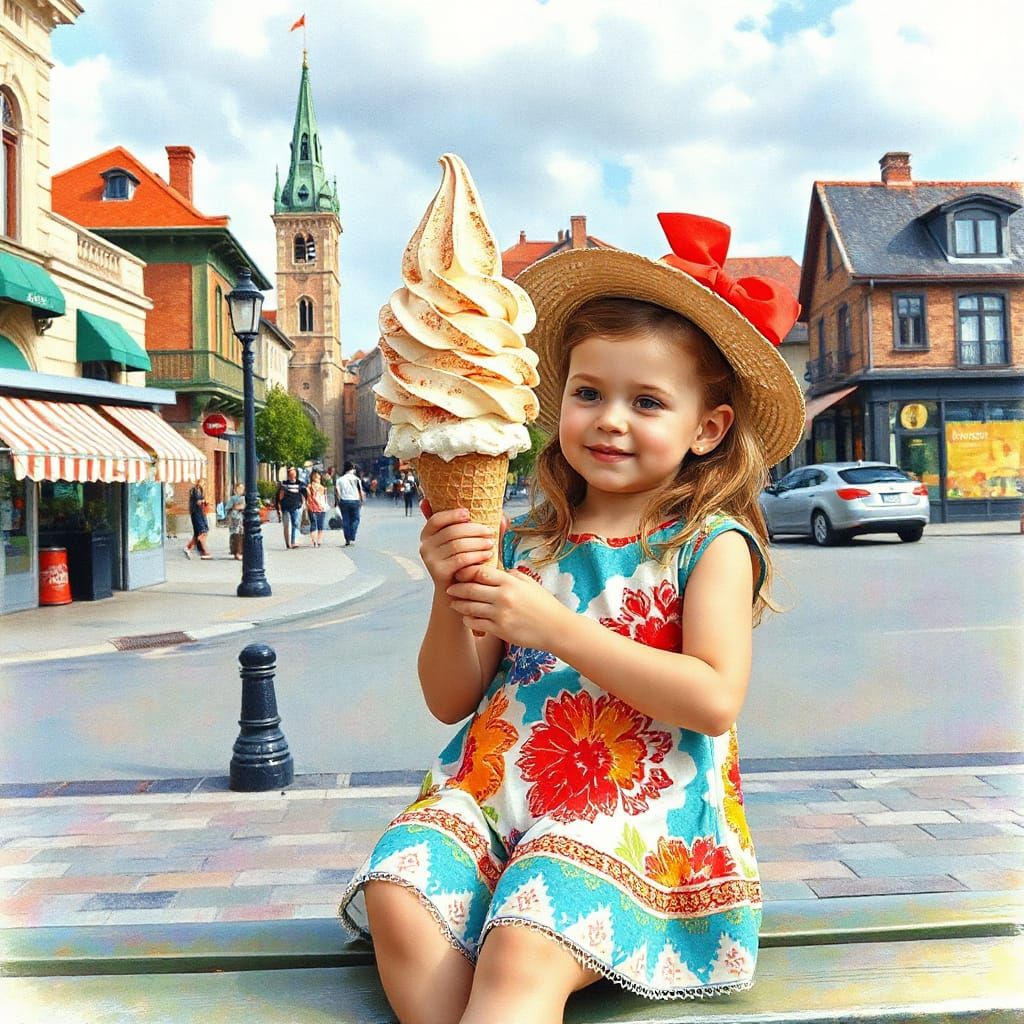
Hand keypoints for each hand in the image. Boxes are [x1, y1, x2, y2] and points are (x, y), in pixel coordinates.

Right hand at [419, 507, 496, 588]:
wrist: (456, 591)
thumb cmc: (463, 563)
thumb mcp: (467, 544)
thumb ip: (480, 531)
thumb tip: (502, 518)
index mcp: (428, 534)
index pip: (436, 519)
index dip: (452, 515)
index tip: (469, 514)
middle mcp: (425, 546)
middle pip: (451, 531)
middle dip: (473, 530)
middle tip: (489, 532)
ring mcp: (430, 559)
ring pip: (457, 545)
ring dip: (477, 543)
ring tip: (490, 543)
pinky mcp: (438, 571)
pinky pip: (460, 559)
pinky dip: (476, 555)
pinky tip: (488, 554)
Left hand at [446, 566, 568, 649]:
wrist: (556, 628)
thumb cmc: (544, 604)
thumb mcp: (530, 583)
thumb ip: (512, 574)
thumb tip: (498, 570)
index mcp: (510, 582)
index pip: (480, 572)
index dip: (466, 572)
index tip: (460, 573)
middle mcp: (503, 596)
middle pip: (471, 589)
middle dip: (457, 588)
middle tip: (449, 588)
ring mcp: (500, 614)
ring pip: (470, 607)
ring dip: (459, 605)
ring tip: (453, 603)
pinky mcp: (500, 630)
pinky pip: (476, 623)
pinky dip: (468, 619)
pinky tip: (466, 617)